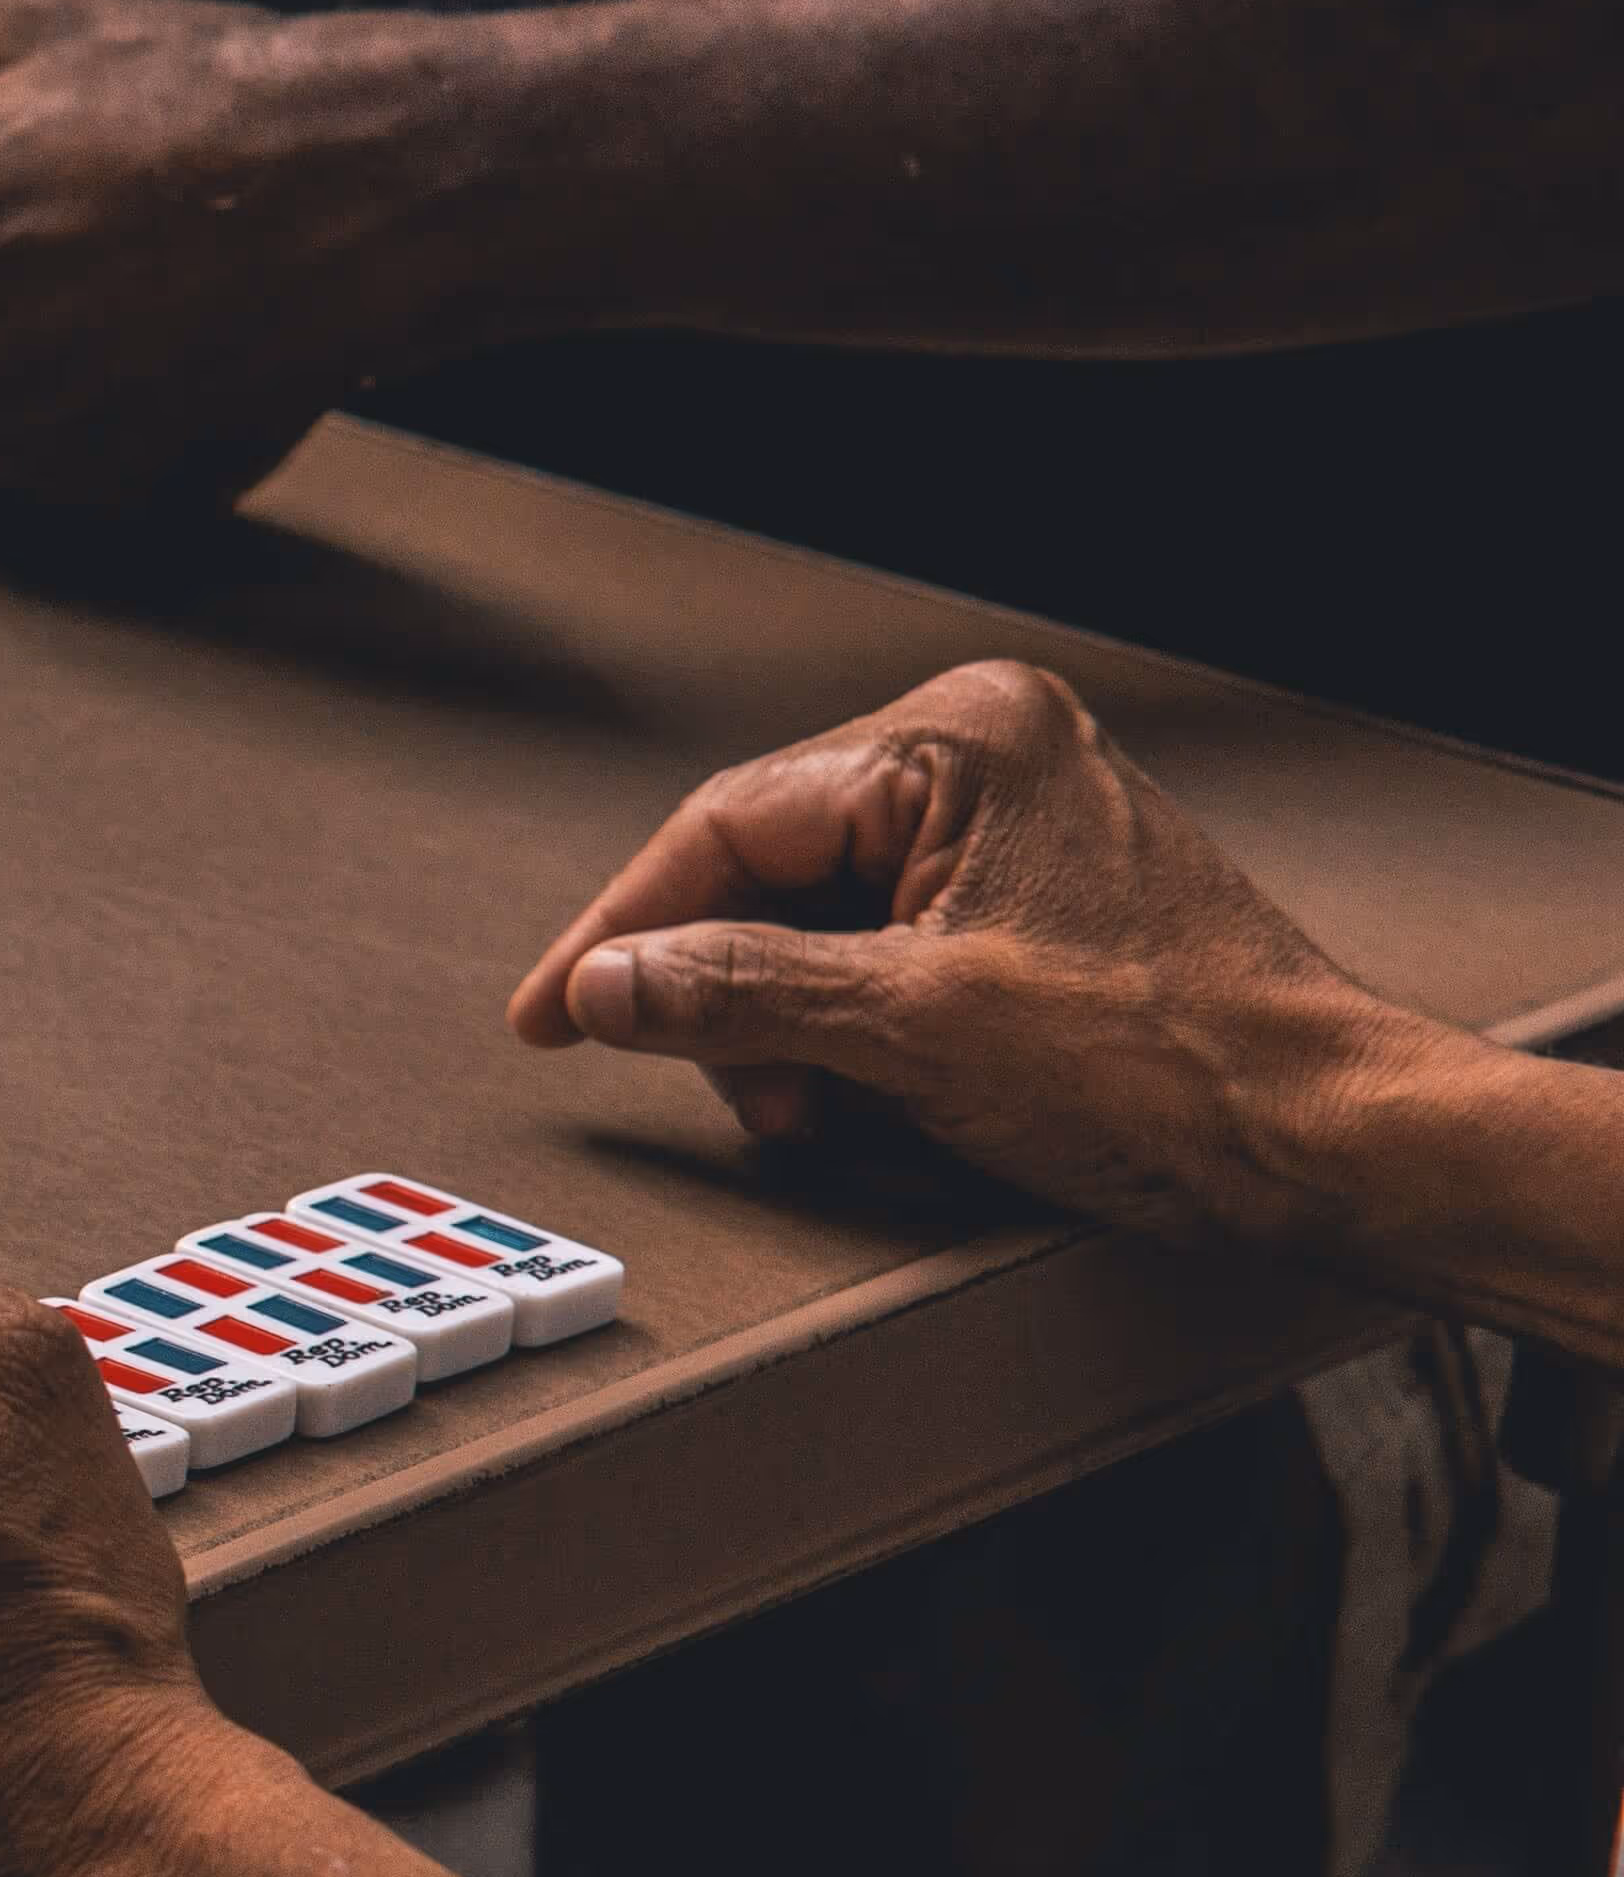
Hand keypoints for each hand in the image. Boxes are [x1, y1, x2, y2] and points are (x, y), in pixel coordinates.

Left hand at [0, 0, 490, 514]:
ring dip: (1, 417)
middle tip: (10, 306)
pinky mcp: (109, 493)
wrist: (347, 191)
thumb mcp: (39, 25)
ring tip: (90, 331)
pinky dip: (98, 441)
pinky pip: (70, 482)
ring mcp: (14, 447)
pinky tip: (161, 363)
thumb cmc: (188, 97)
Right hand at [509, 660, 1445, 1247]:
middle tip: (713, 1086)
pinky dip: (846, 1027)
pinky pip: (883, 945)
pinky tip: (858, 1092)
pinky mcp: (1031, 898)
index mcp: (960, 740)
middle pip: (768, 869)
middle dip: (721, 993)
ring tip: (809, 1107)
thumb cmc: (1167, 1064)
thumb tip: (605, 984)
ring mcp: (1015, 824)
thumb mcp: (910, 1030)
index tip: (553, 1010)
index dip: (624, 929)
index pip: (729, 822)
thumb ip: (734, 993)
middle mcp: (988, 754)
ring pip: (818, 917)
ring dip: (783, 1024)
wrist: (1323, 1136)